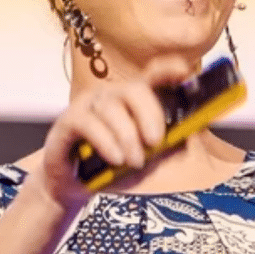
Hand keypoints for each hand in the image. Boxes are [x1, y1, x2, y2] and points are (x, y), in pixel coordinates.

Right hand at [31, 58, 191, 209]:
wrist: (71, 183)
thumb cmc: (110, 166)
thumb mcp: (142, 160)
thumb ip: (163, 149)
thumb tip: (185, 141)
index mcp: (133, 100)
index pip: (152, 76)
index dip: (168, 70)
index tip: (184, 71)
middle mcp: (111, 95)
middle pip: (134, 89)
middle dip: (149, 114)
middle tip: (155, 142)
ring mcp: (88, 104)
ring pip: (111, 108)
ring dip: (127, 137)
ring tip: (135, 162)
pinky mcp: (69, 120)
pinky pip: (89, 123)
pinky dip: (106, 142)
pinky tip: (116, 159)